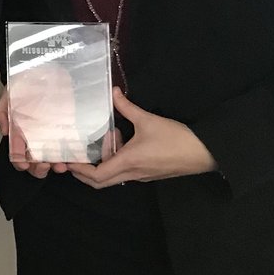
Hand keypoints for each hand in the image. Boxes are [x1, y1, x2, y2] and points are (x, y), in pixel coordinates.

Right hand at [0, 87, 67, 179]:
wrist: (46, 68)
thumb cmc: (26, 81)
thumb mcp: (9, 94)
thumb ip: (1, 112)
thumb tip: (5, 132)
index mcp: (19, 131)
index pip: (17, 154)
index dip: (20, 162)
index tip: (24, 164)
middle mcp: (35, 136)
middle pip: (35, 161)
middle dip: (38, 169)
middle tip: (43, 166)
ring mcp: (52, 134)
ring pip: (53, 158)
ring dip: (55, 166)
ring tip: (59, 165)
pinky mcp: (68, 129)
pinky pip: (70, 146)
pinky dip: (71, 156)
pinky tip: (71, 159)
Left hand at [67, 88, 217, 188]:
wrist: (206, 153)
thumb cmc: (176, 138)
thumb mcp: (149, 120)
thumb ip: (127, 107)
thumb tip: (113, 92)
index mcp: (129, 162)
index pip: (97, 176)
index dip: (80, 170)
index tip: (68, 161)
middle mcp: (133, 174)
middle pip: (101, 182)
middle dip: (84, 172)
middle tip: (74, 157)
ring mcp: (142, 176)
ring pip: (114, 177)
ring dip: (103, 162)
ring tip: (107, 138)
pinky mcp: (150, 174)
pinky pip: (125, 173)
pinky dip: (116, 161)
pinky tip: (122, 141)